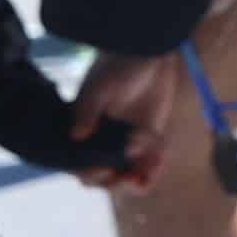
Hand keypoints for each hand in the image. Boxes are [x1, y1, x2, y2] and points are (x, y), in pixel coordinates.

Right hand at [71, 48, 189, 191]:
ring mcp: (126, 143)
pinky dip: (155, 169)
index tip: (104, 170)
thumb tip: (75, 136)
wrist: (150, 53)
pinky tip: (161, 159)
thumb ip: (88, 112)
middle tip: (128, 178)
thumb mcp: (101, 88)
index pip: (80, 163)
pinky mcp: (148, 140)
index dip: (90, 173)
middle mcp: (103, 142)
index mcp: (85, 131)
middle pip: (104, 177)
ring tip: (145, 178)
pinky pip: (150, 165)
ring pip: (128, 175)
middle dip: (115, 183)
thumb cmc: (117, 66)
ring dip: (136, 181)